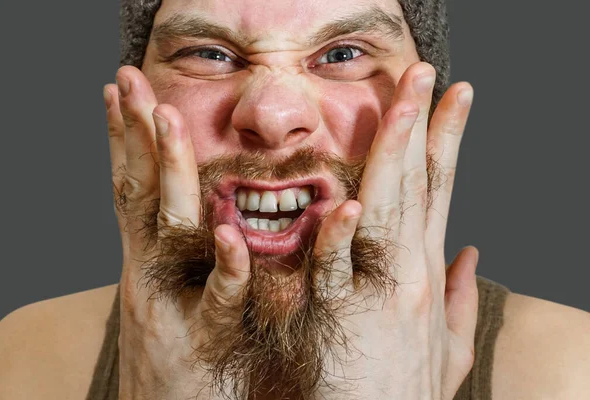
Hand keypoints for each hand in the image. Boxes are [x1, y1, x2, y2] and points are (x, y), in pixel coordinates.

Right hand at [103, 66, 250, 399]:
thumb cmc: (184, 352)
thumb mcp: (174, 293)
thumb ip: (184, 249)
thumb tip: (199, 207)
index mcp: (149, 261)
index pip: (131, 189)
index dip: (123, 140)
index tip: (121, 91)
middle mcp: (151, 276)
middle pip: (139, 197)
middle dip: (135, 137)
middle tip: (134, 84)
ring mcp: (173, 308)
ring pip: (170, 235)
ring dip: (170, 176)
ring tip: (169, 123)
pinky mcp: (204, 346)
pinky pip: (219, 302)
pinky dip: (226, 268)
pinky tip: (231, 236)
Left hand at [312, 62, 477, 398]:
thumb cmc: (402, 389)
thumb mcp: (445, 347)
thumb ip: (460, 298)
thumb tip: (473, 254)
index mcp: (426, 271)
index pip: (439, 191)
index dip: (447, 141)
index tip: (455, 97)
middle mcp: (411, 274)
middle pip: (418, 187)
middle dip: (420, 126)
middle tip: (423, 72)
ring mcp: (381, 295)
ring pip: (387, 213)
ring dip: (392, 157)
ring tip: (401, 105)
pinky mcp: (343, 322)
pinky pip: (337, 272)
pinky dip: (342, 237)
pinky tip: (349, 203)